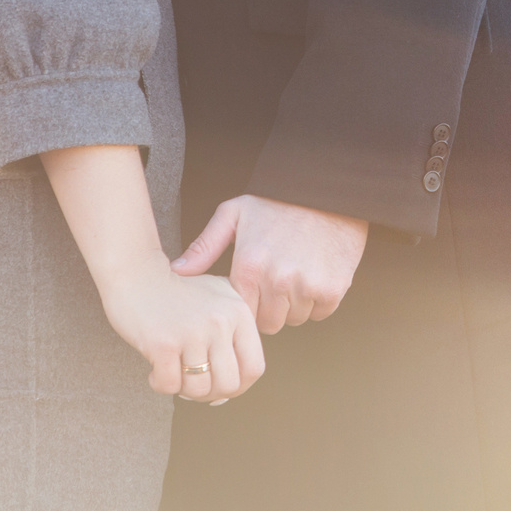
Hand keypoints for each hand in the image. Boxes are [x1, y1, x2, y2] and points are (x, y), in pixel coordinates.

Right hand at [97, 258, 265, 404]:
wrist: (136, 272)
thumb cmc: (178, 292)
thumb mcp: (219, 300)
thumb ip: (234, 338)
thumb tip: (231, 391)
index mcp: (239, 312)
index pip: (254, 367)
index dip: (239, 386)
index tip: (220, 387)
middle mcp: (220, 322)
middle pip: (229, 385)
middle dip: (210, 394)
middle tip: (192, 384)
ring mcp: (193, 332)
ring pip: (199, 390)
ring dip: (184, 390)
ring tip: (173, 373)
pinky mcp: (163, 343)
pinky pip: (169, 386)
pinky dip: (160, 384)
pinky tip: (155, 370)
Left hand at [173, 194, 368, 333]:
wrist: (329, 187)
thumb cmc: (277, 201)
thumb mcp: (234, 214)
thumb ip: (204, 246)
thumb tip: (177, 271)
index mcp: (249, 266)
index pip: (241, 313)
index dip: (247, 302)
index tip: (253, 287)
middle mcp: (277, 280)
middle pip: (269, 323)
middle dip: (270, 307)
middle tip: (277, 281)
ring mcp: (307, 286)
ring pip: (294, 319)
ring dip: (295, 304)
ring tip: (297, 272)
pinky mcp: (333, 288)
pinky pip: (320, 312)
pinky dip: (319, 300)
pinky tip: (316, 273)